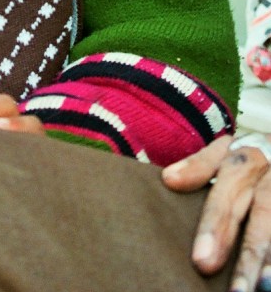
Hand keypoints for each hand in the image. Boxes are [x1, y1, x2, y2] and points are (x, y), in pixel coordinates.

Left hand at [162, 132, 270, 290]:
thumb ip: (200, 165)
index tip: (201, 261)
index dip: (215, 227)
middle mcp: (270, 177)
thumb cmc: (249, 156)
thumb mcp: (226, 150)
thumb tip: (168, 179)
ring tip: (261, 289)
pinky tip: (270, 283)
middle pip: (261, 217)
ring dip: (270, 262)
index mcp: (247, 160)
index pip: (227, 194)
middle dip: (248, 256)